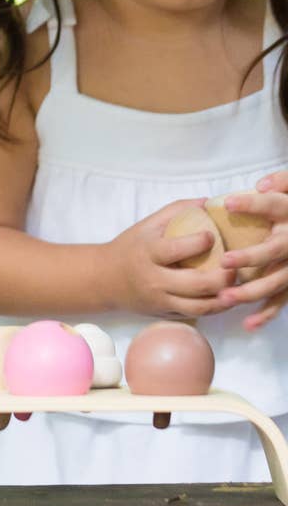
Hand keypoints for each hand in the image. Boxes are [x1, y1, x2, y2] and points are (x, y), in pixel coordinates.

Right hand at [105, 198, 233, 319]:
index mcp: (148, 253)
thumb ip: (175, 211)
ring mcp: (160, 300)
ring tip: (235, 286)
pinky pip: (195, 314)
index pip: (176, 250)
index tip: (212, 236)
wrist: (104, 279)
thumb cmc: (130, 247)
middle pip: (195, 283)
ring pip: (200, 306)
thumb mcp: (146, 225)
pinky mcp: (165, 314)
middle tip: (234, 266)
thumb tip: (206, 201)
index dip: (199, 243)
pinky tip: (225, 298)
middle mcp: (154, 279)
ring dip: (223, 297)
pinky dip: (214, 308)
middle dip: (222, 276)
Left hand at [217, 181, 287, 329]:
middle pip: (274, 251)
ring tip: (225, 297)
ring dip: (252, 291)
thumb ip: (282, 181)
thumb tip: (260, 184)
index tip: (229, 202)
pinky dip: (266, 314)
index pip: (274, 207)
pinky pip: (282, 301)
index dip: (253, 205)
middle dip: (251, 258)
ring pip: (276, 282)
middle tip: (225, 262)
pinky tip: (248, 324)